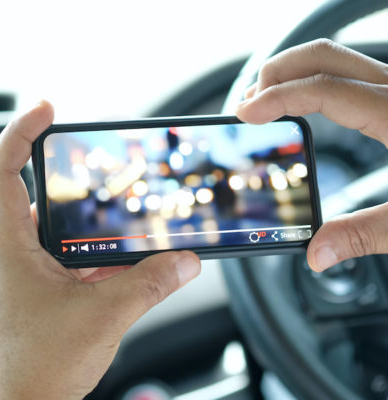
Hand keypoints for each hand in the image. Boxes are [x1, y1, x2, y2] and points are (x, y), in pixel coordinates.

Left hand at [0, 101, 200, 398]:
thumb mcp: (102, 317)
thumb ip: (150, 284)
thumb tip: (186, 262)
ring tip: (126, 223)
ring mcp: (26, 273)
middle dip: (75, 183)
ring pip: (61, 232)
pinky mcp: (42, 290)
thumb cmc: (30, 372)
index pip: (4, 170)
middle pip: (42, 197)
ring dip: (95, 228)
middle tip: (104, 171)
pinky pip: (72, 260)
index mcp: (6, 247)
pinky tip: (125, 263)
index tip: (47, 109)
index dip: (22, 133)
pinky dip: (98, 257)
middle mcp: (12, 254)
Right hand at [236, 39, 387, 271]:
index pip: (325, 89)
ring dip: (292, 73)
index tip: (246, 112)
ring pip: (335, 59)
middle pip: (324, 56)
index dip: (279, 97)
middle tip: (248, 102)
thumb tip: (315, 255)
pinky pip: (346, 75)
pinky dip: (311, 82)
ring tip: (264, 102)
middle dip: (277, 72)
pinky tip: (300, 105)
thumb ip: (361, 235)